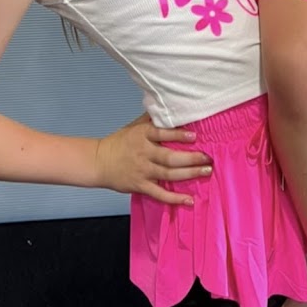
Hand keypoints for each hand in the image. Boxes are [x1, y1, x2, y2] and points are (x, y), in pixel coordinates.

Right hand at [94, 113, 211, 204]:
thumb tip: (169, 106)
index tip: (195, 136)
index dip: (179, 135)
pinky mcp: (140, 186)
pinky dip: (174, 198)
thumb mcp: (134, 126)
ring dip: (189, 174)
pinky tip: (189, 200)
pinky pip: (160, 194)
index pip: (162, 134)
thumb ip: (152, 118)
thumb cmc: (119, 142)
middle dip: (191, 158)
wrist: (99, 162)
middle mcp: (144, 153)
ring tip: (206, 171)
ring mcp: (142, 171)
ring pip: (169, 174)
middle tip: (208, 158)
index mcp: (142, 135)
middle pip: (170, 157)